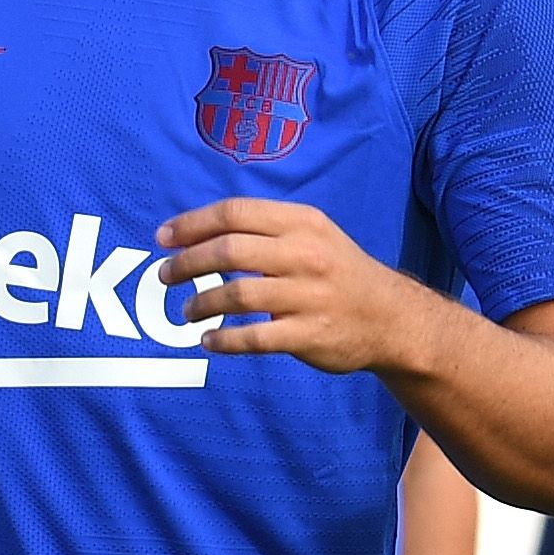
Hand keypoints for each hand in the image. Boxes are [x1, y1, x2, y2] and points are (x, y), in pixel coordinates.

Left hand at [155, 199, 429, 374]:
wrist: (391, 318)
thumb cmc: (335, 272)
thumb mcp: (310, 235)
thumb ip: (261, 229)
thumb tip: (191, 233)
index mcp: (302, 223)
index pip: (234, 214)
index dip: (191, 225)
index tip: (162, 238)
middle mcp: (307, 255)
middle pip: (229, 251)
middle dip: (186, 264)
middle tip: (165, 276)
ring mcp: (310, 296)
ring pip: (237, 294)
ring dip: (201, 303)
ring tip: (186, 311)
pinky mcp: (310, 334)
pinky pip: (255, 338)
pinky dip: (224, 340)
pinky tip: (209, 340)